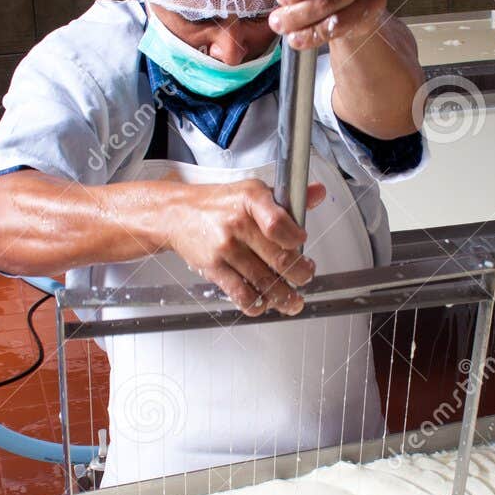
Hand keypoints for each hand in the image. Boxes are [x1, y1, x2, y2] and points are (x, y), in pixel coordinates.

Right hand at [168, 178, 325, 316]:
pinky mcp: (213, 267)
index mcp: (251, 199)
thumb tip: (318, 194)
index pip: (278, 222)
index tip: (303, 244)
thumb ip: (287, 199)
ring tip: (294, 301)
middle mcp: (238, 223)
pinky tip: (265, 304)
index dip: (296, 238)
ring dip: (283, 296)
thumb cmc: (218, 204)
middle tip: (305, 277)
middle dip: (299, 274)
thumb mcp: (252, 191)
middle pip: (277, 257)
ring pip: (263, 280)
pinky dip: (256, 303)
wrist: (177, 213)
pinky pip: (240, 293)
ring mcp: (225, 247)